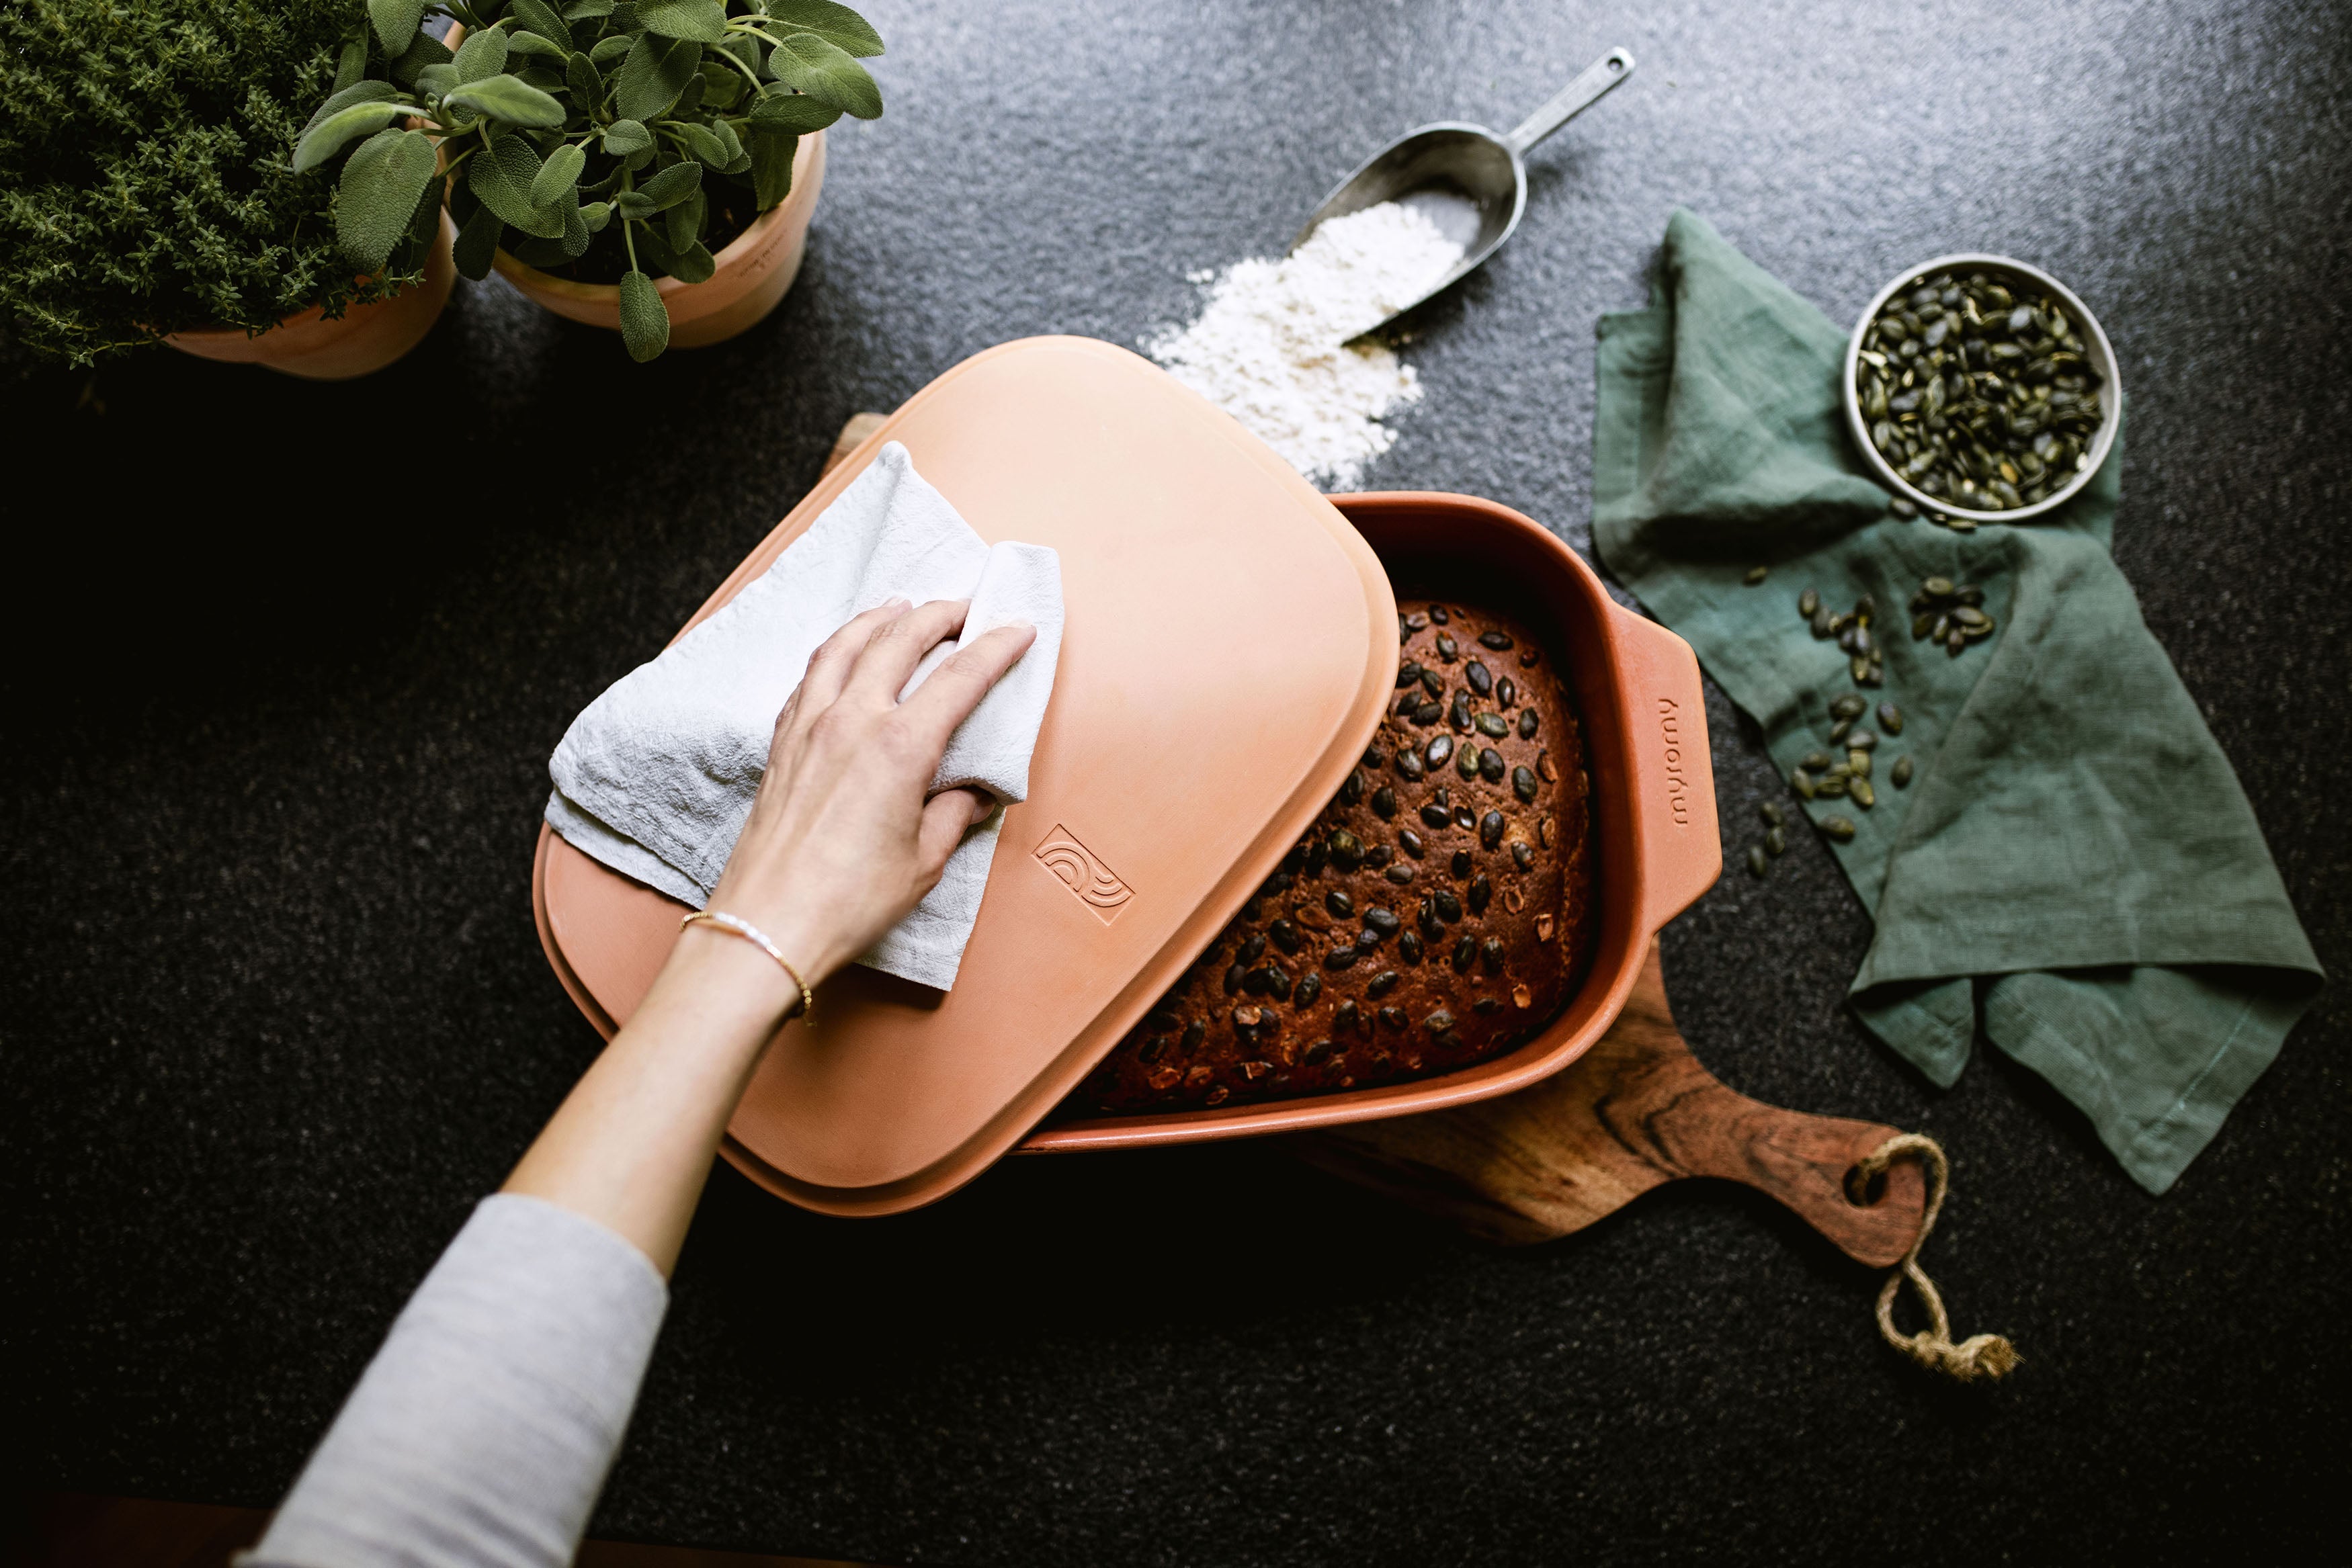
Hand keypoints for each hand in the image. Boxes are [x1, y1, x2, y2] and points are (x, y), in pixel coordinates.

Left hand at [698, 595, 1038, 998]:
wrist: (767, 925)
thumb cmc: (846, 901)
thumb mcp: (924, 861)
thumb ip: (954, 814)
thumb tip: (972, 794)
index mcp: (899, 747)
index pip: (960, 677)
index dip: (997, 647)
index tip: (1019, 627)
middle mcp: (851, 721)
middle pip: (899, 639)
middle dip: (938, 614)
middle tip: (965, 605)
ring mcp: (809, 727)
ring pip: (845, 645)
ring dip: (879, 618)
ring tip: (901, 606)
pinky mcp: (781, 744)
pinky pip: (810, 675)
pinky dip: (835, 650)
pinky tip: (843, 654)